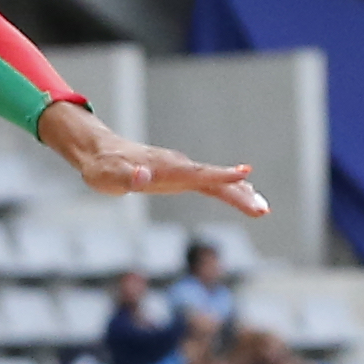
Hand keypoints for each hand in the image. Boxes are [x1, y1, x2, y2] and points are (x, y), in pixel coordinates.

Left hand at [39, 100, 266, 217]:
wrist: (101, 153)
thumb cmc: (103, 168)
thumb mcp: (108, 176)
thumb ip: (127, 177)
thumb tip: (143, 176)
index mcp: (165, 168)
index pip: (198, 173)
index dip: (221, 175)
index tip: (245, 176)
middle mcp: (178, 166)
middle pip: (214, 180)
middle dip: (239, 193)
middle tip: (262, 210)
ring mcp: (181, 170)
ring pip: (216, 182)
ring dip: (240, 193)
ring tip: (262, 208)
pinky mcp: (180, 176)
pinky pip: (210, 183)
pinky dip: (229, 190)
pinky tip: (245, 196)